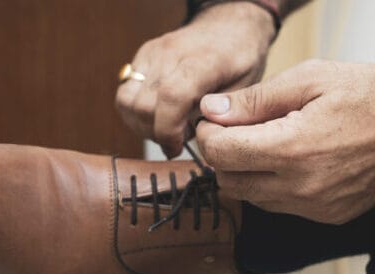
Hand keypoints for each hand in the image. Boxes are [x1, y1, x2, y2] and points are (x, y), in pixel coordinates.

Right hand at [115, 2, 274, 157]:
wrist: (228, 25)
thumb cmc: (241, 57)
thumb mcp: (249, 86)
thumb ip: (226, 113)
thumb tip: (205, 136)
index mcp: (204, 62)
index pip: (172, 97)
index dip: (169, 130)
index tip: (177, 146)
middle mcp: (171, 54)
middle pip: (143, 105)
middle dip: (156, 133)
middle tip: (177, 139)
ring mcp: (153, 54)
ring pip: (126, 101)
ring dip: (141, 125)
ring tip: (167, 128)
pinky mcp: (142, 57)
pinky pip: (125, 93)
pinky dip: (136, 113)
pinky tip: (159, 116)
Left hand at [196, 59, 374, 223]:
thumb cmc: (371, 94)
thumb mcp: (310, 79)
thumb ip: (255, 100)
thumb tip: (212, 110)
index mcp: (293, 149)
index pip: (219, 154)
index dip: (208, 133)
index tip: (216, 117)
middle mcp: (302, 188)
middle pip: (228, 181)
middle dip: (222, 154)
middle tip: (237, 127)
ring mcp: (317, 208)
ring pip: (251, 198)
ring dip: (246, 171)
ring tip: (267, 140)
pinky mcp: (330, 216)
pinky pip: (280, 207)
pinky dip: (272, 186)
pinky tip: (291, 160)